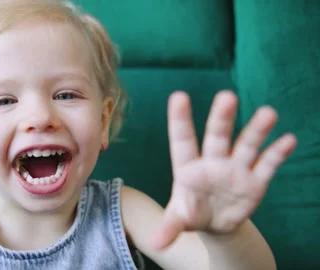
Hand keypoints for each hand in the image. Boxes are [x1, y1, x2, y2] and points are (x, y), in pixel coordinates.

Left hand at [153, 90, 296, 249]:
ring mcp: (235, 169)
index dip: (180, 119)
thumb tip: (154, 244)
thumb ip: (169, 228)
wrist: (215, 222)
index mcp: (188, 167)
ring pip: (246, 145)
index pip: (183, 140)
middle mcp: (213, 162)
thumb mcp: (179, 219)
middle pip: (217, 136)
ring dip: (257, 130)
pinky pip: (267, 165)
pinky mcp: (255, 181)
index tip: (178, 96)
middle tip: (226, 96)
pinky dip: (277, 153)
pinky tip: (287, 140)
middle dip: (222, 118)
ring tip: (268, 113)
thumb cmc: (191, 212)